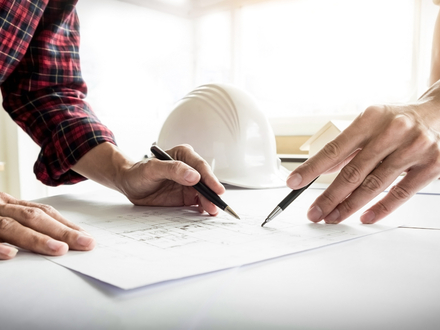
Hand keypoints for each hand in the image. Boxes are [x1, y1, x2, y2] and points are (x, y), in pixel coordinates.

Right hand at [0, 192, 94, 259]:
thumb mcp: (7, 217)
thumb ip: (25, 225)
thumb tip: (61, 242)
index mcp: (10, 205)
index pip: (43, 213)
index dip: (65, 225)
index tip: (86, 238)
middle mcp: (0, 209)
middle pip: (33, 218)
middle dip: (61, 231)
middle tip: (84, 243)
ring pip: (10, 226)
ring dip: (36, 238)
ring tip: (59, 249)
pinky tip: (12, 254)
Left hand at [116, 144, 224, 214]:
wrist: (129, 184)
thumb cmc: (138, 173)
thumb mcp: (152, 169)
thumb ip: (173, 169)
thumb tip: (193, 175)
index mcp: (183, 155)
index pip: (200, 166)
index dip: (209, 178)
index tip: (215, 188)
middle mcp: (189, 168)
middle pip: (205, 181)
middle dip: (212, 193)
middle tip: (216, 204)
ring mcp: (189, 183)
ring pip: (204, 192)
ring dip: (209, 201)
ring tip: (213, 210)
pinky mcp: (186, 195)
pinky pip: (198, 201)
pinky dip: (203, 207)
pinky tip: (206, 212)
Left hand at [286, 83, 439, 223]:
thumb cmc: (397, 121)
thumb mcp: (370, 123)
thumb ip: (347, 147)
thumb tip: (319, 170)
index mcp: (371, 118)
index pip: (335, 148)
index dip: (312, 169)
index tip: (294, 183)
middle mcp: (393, 132)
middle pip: (353, 172)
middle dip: (329, 196)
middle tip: (314, 212)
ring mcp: (414, 149)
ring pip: (374, 186)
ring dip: (349, 206)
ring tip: (333, 217)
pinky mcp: (432, 165)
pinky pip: (401, 193)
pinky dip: (381, 208)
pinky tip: (364, 217)